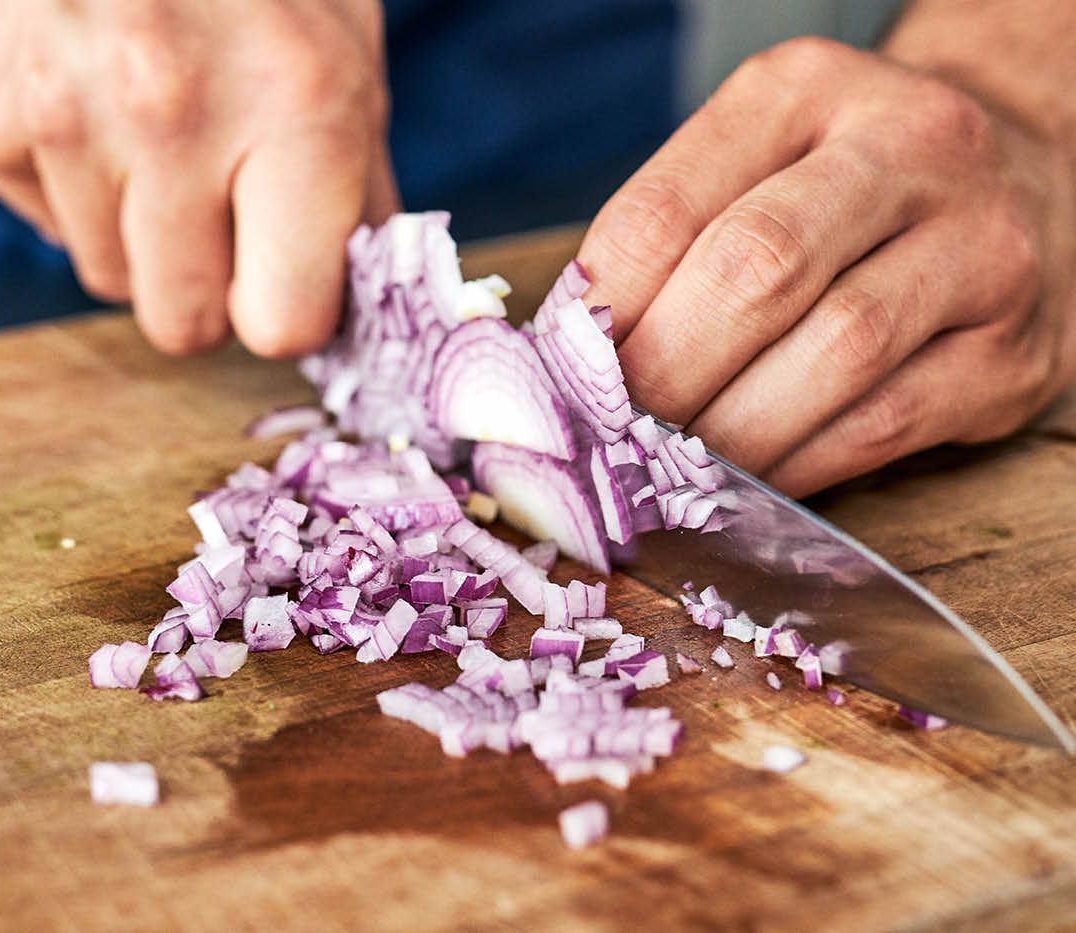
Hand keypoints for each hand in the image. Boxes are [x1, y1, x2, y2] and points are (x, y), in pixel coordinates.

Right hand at [0, 0, 397, 355]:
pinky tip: (97, 103)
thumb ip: (357, 184)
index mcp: (298, 109)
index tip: (289, 281)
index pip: (282, 322)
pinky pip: (46, 223)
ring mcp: (65, 116)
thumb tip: (362, 296)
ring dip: (141, 235)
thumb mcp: (344, 45)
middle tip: (222, 214)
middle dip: (210, 287)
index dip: (289, 309)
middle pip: (183, 324)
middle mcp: (174, 118)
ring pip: (109, 280)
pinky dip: (76, 187)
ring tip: (157, 131)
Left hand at [577, 37, 1075, 495]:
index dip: (599, 313)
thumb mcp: (755, 166)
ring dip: (730, 432)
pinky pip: (884, 424)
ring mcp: (980, 247)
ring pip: (833, 350)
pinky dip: (797, 466)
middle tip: (610, 437)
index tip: (562, 376)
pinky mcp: (1011, 352)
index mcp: (804, 92)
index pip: (666, 210)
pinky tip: (748, 484)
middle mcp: (909, 148)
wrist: (1027, 186)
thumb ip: (669, 243)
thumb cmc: (845, 192)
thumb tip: (569, 361)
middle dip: (663, 374)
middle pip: (755, 270)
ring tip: (670, 468)